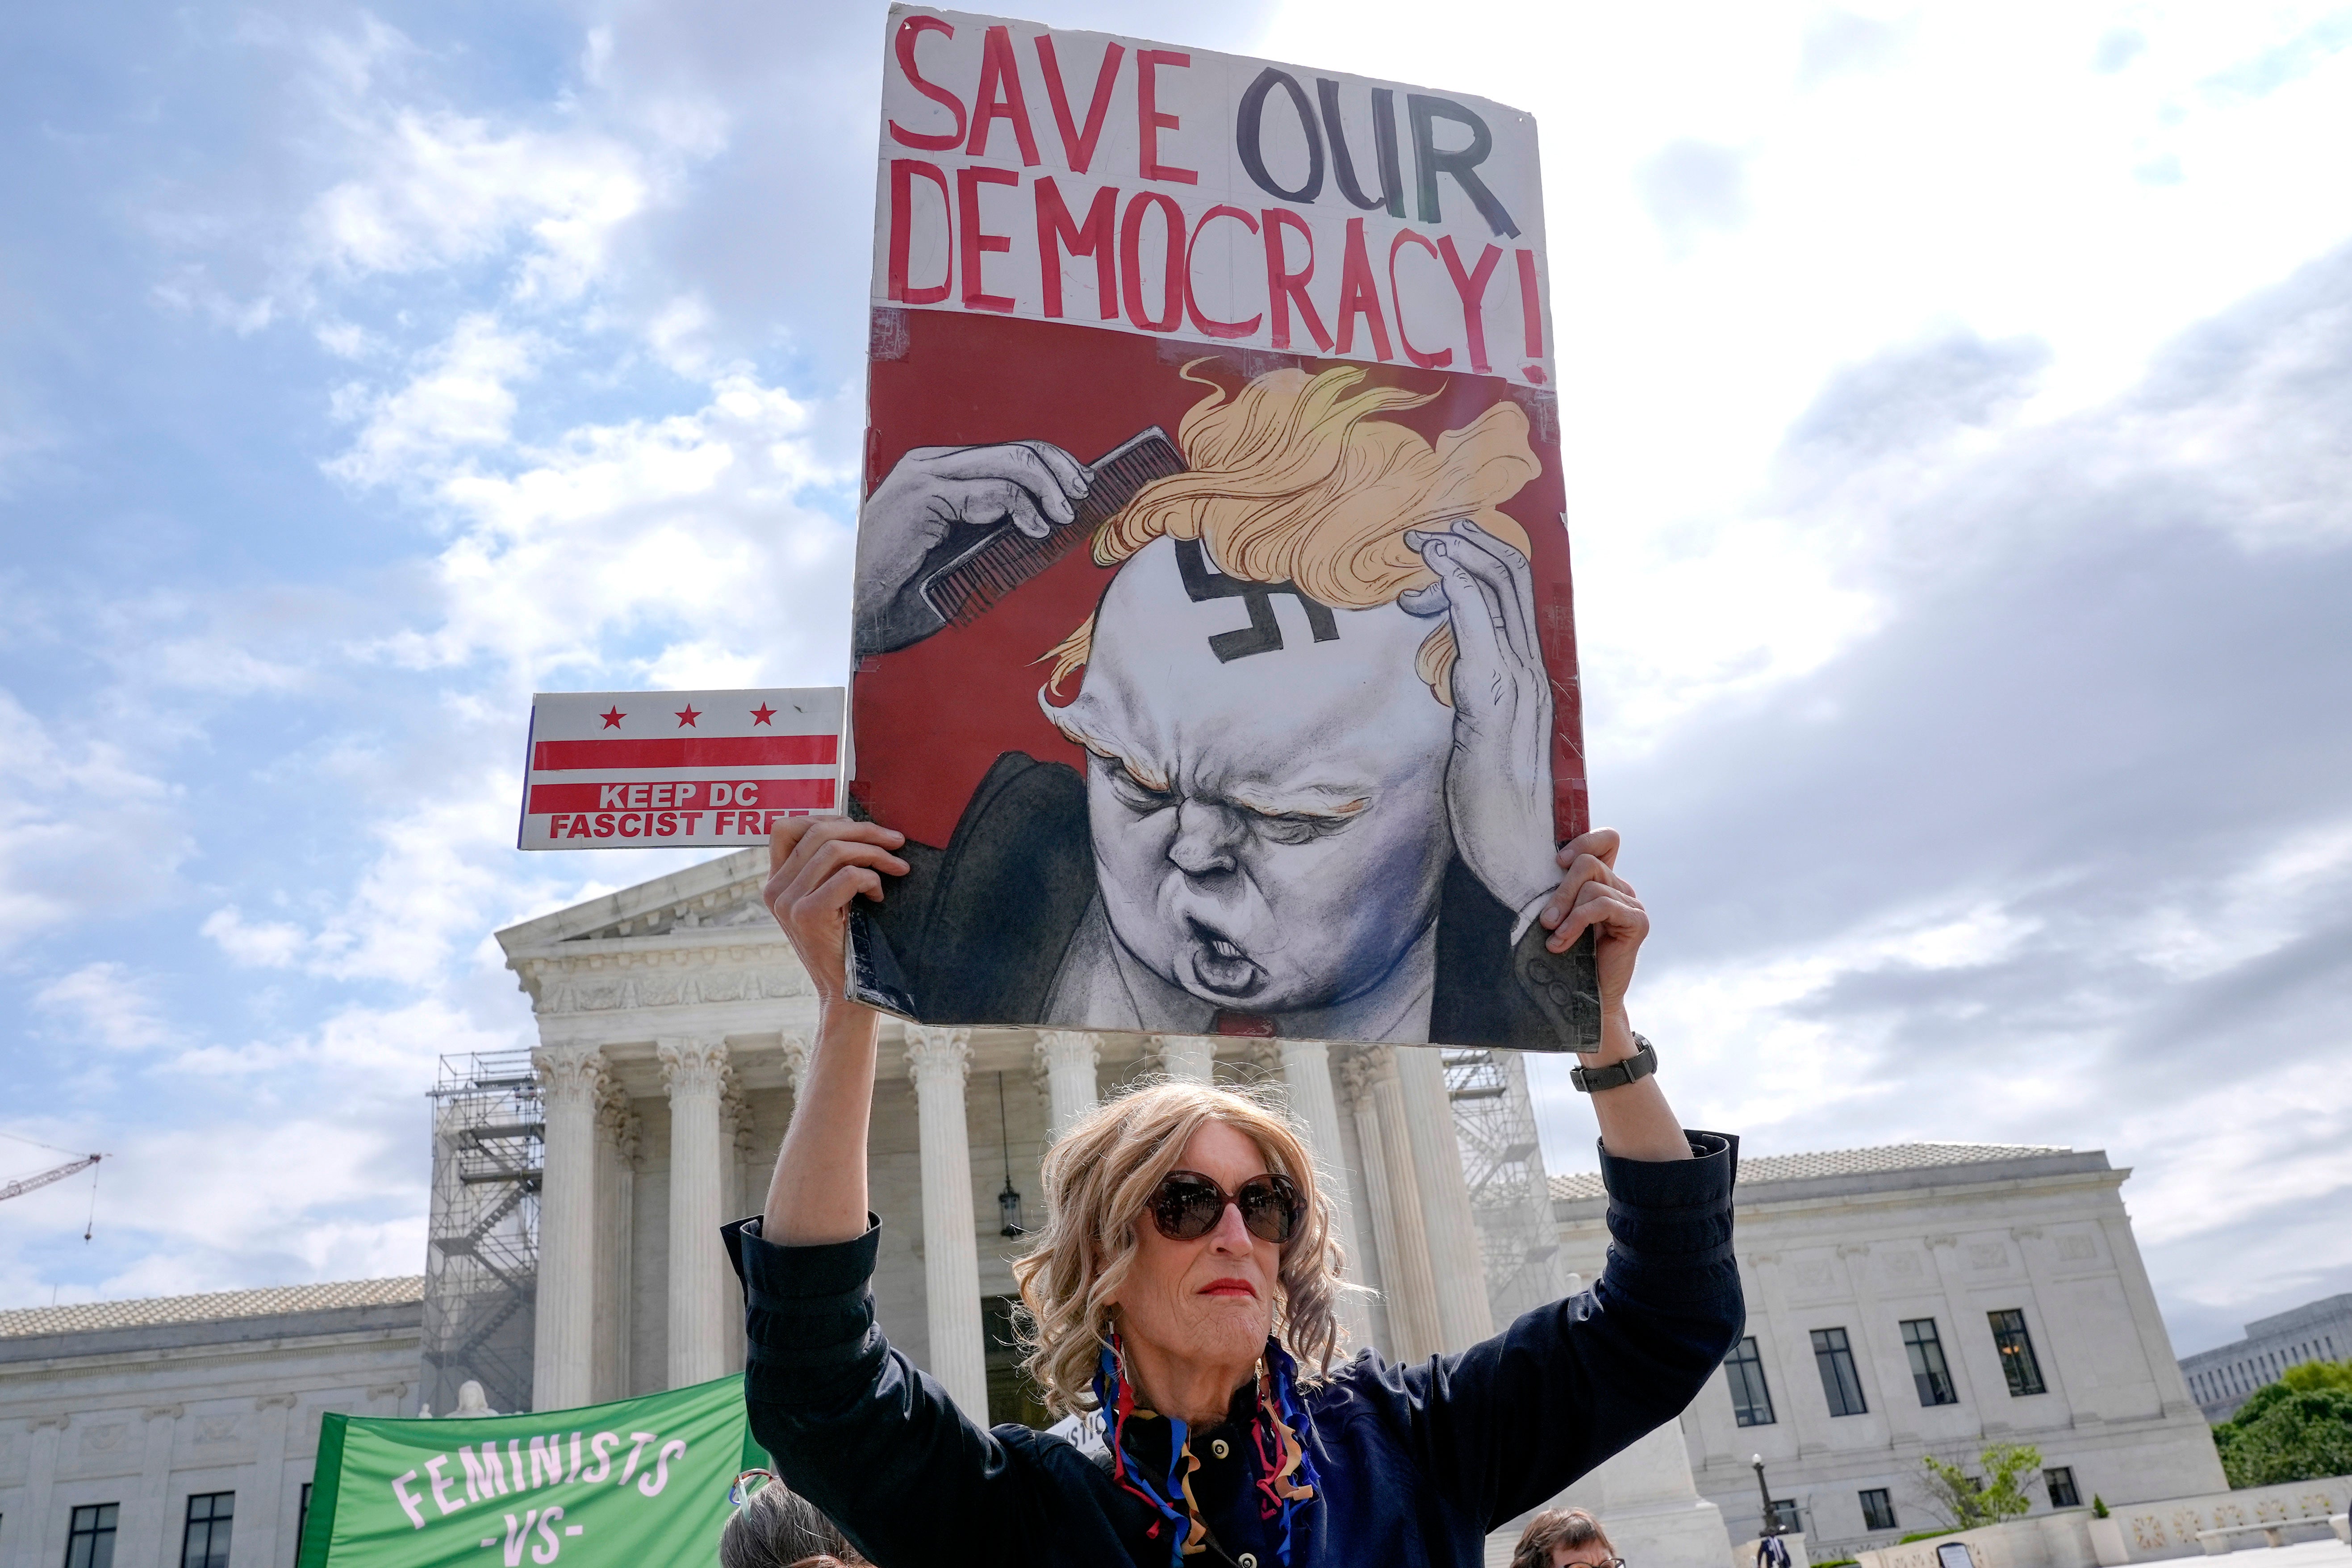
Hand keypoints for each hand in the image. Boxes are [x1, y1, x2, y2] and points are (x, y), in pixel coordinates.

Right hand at [763, 818, 908, 1005]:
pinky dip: (872, 878)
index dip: (825, 818)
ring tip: (897, 868)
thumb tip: (858, 827)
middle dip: (864, 830)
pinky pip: (847, 876)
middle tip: (896, 842)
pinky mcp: (808, 916)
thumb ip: (828, 868)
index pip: (784, 828)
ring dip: (875, 853)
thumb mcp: (831, 899)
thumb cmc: (848, 942)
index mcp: (776, 883)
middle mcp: (775, 890)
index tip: (859, 829)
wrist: (847, 994)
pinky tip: (880, 896)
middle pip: (817, 831)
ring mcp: (788, 903)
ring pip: (834, 850)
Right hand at [853, 441, 1089, 654]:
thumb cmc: (905, 589)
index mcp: (939, 472)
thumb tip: (1047, 521)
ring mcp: (926, 476)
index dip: (1052, 464)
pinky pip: (994, 491)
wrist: (858, 610)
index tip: (1080, 487)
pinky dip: (1024, 508)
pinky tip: (1035, 529)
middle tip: (1084, 494)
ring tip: (1065, 514)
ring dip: (1049, 487)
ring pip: (1012, 461)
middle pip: (1017, 448)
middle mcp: (932, 464)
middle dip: (1061, 468)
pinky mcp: (924, 496)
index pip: (1008, 452)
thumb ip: (991, 527)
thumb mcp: (958, 549)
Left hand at [1400, 517, 1555, 915]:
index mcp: (1530, 677)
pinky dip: (1463, 595)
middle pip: (1513, 582)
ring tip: (1425, 535)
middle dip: (1471, 541)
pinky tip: (1443, 570)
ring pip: (1501, 597)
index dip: (1483, 555)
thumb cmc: (1492, 804)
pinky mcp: (1497, 709)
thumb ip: (1474, 693)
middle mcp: (1533, 674)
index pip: (1515, 595)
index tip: (1443, 536)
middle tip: (1426, 524)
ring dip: (1462, 556)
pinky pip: (1483, 638)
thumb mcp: (1479, 733)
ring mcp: (1520, 689)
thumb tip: (1455, 663)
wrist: (1517, 860)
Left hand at [1535, 828, 1645, 1024]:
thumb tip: (1535, 874)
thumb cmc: (1566, 956)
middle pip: (1589, 862)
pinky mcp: (1637, 922)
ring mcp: (1632, 904)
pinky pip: (1603, 905)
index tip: (1558, 862)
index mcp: (1603, 881)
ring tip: (1553, 937)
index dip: (1585, 840)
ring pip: (1592, 886)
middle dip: (1561, 889)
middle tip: (1545, 919)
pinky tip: (1562, 942)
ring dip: (1566, 911)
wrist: (1587, 998)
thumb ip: (1558, 894)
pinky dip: (1577, 922)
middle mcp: (1620, 888)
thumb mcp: (1558, 917)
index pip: (1608, 840)